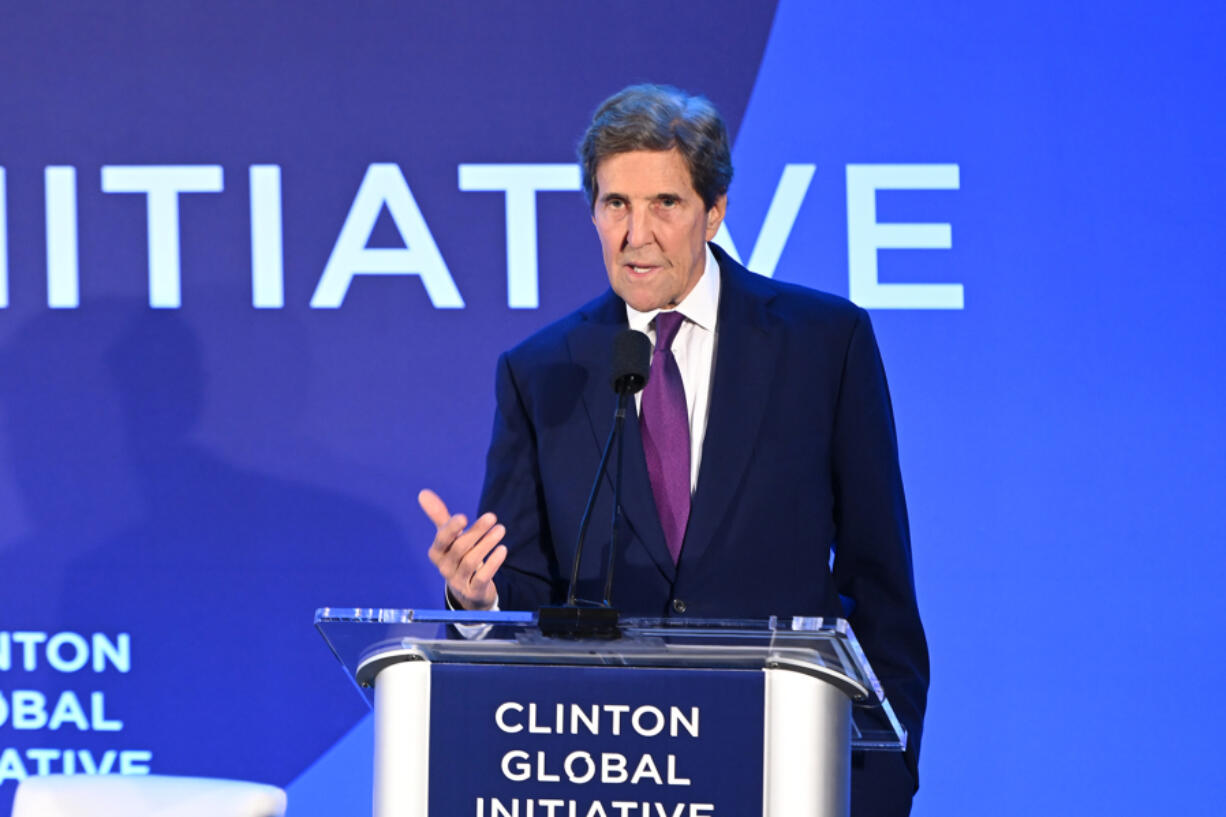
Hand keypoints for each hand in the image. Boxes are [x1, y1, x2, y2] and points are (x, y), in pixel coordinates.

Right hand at [418, 489, 507, 610]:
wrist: (468, 590)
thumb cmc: (458, 557)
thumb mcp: (449, 538)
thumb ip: (439, 516)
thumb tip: (423, 493)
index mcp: (437, 553)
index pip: (442, 540)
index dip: (451, 529)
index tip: (464, 517)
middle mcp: (445, 568)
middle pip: (460, 548)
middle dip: (476, 531)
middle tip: (492, 517)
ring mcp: (458, 581)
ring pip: (471, 562)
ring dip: (487, 544)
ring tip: (501, 529)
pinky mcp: (473, 591)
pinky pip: (482, 577)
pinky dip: (493, 563)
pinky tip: (503, 550)